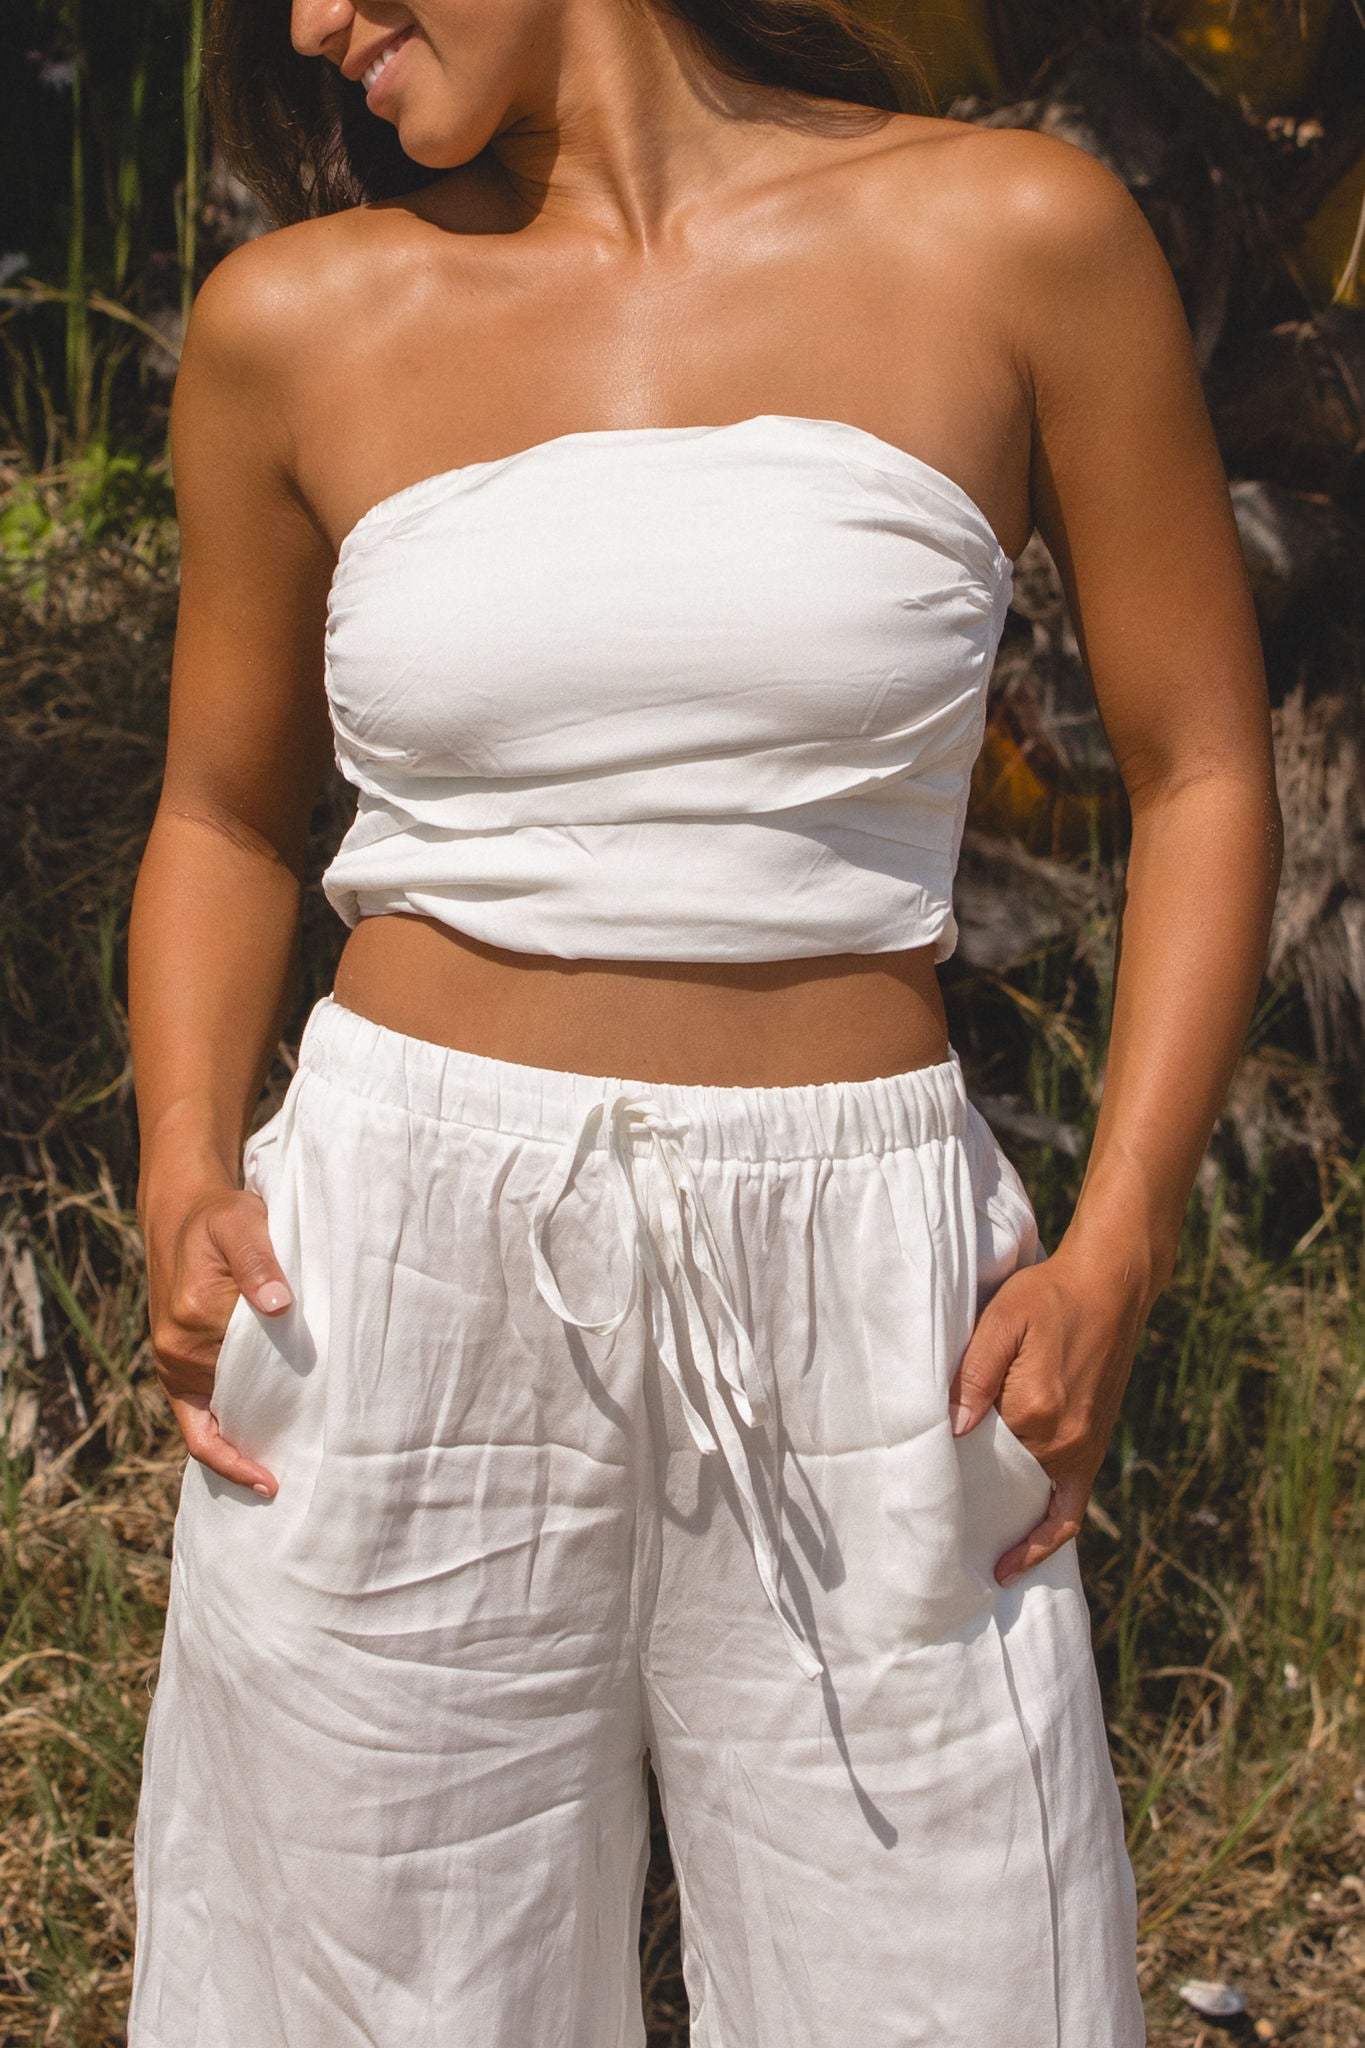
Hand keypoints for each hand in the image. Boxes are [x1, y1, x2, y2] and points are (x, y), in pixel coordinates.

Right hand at [144, 1181, 290, 1495]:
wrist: (183, 1213)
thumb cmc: (221, 1217)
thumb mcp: (242, 1223)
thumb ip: (260, 1261)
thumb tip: (280, 1305)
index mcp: (194, 1316)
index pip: (245, 1377)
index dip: (277, 1411)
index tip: (308, 1441)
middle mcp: (177, 1348)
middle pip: (232, 1407)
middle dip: (266, 1441)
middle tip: (313, 1475)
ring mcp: (173, 1363)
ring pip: (214, 1423)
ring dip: (246, 1450)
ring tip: (289, 1477)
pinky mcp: (175, 1369)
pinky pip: (194, 1424)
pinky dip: (219, 1450)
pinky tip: (251, 1470)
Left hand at [948, 1241, 1146, 1584]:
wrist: (1110, 1285)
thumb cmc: (1048, 1295)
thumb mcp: (1002, 1321)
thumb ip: (974, 1373)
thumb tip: (953, 1427)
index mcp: (1033, 1411)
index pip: (976, 1458)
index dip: (945, 1469)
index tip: (912, 1486)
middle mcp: (1061, 1440)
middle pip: (1000, 1485)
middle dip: (966, 1501)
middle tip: (923, 1527)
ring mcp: (1081, 1449)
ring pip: (1030, 1501)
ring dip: (999, 1522)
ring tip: (959, 1546)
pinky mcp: (1093, 1449)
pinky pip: (1070, 1510)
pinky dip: (1047, 1538)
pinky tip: (1020, 1558)